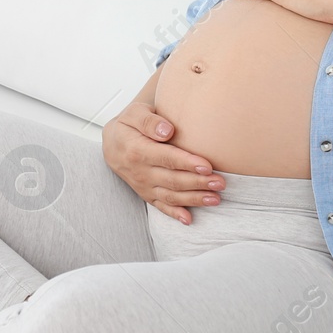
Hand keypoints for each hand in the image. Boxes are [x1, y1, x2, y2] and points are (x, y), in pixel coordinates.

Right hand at [102, 101, 223, 224]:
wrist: (112, 143)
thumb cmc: (128, 125)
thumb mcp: (134, 113)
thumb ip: (149, 121)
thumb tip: (167, 131)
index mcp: (138, 150)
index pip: (166, 158)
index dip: (187, 163)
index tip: (207, 166)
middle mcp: (140, 171)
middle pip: (173, 180)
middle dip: (198, 183)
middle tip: (220, 183)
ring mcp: (143, 186)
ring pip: (170, 196)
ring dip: (194, 199)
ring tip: (216, 199)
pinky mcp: (146, 194)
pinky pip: (161, 206)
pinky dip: (175, 214)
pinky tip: (189, 219)